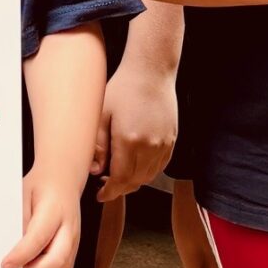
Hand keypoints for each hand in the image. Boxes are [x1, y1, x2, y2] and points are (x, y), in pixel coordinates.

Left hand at [3, 169, 81, 267]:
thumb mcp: (22, 195)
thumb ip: (17, 220)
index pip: (39, 237)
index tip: (5, 266)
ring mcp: (74, 242)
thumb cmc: (39, 187)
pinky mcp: (73, 251)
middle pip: (57, 260)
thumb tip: (6, 246)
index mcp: (54, 210)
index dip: (21, 255)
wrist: (62, 180)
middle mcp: (69, 229)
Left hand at [95, 57, 176, 199]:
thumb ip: (99, 147)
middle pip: (136, 181)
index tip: (101, 195)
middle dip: (120, 188)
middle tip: (106, 186)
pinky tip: (136, 166)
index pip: (120, 179)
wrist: (151, 72)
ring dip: (134, 182)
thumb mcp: (102, 115)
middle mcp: (150, 146)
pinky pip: (160, 166)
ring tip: (119, 176)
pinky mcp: (172, 140)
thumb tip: (96, 171)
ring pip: (149, 176)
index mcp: (129, 140)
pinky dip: (148, 172)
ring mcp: (164, 144)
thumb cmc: (123, 89)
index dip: (110, 191)